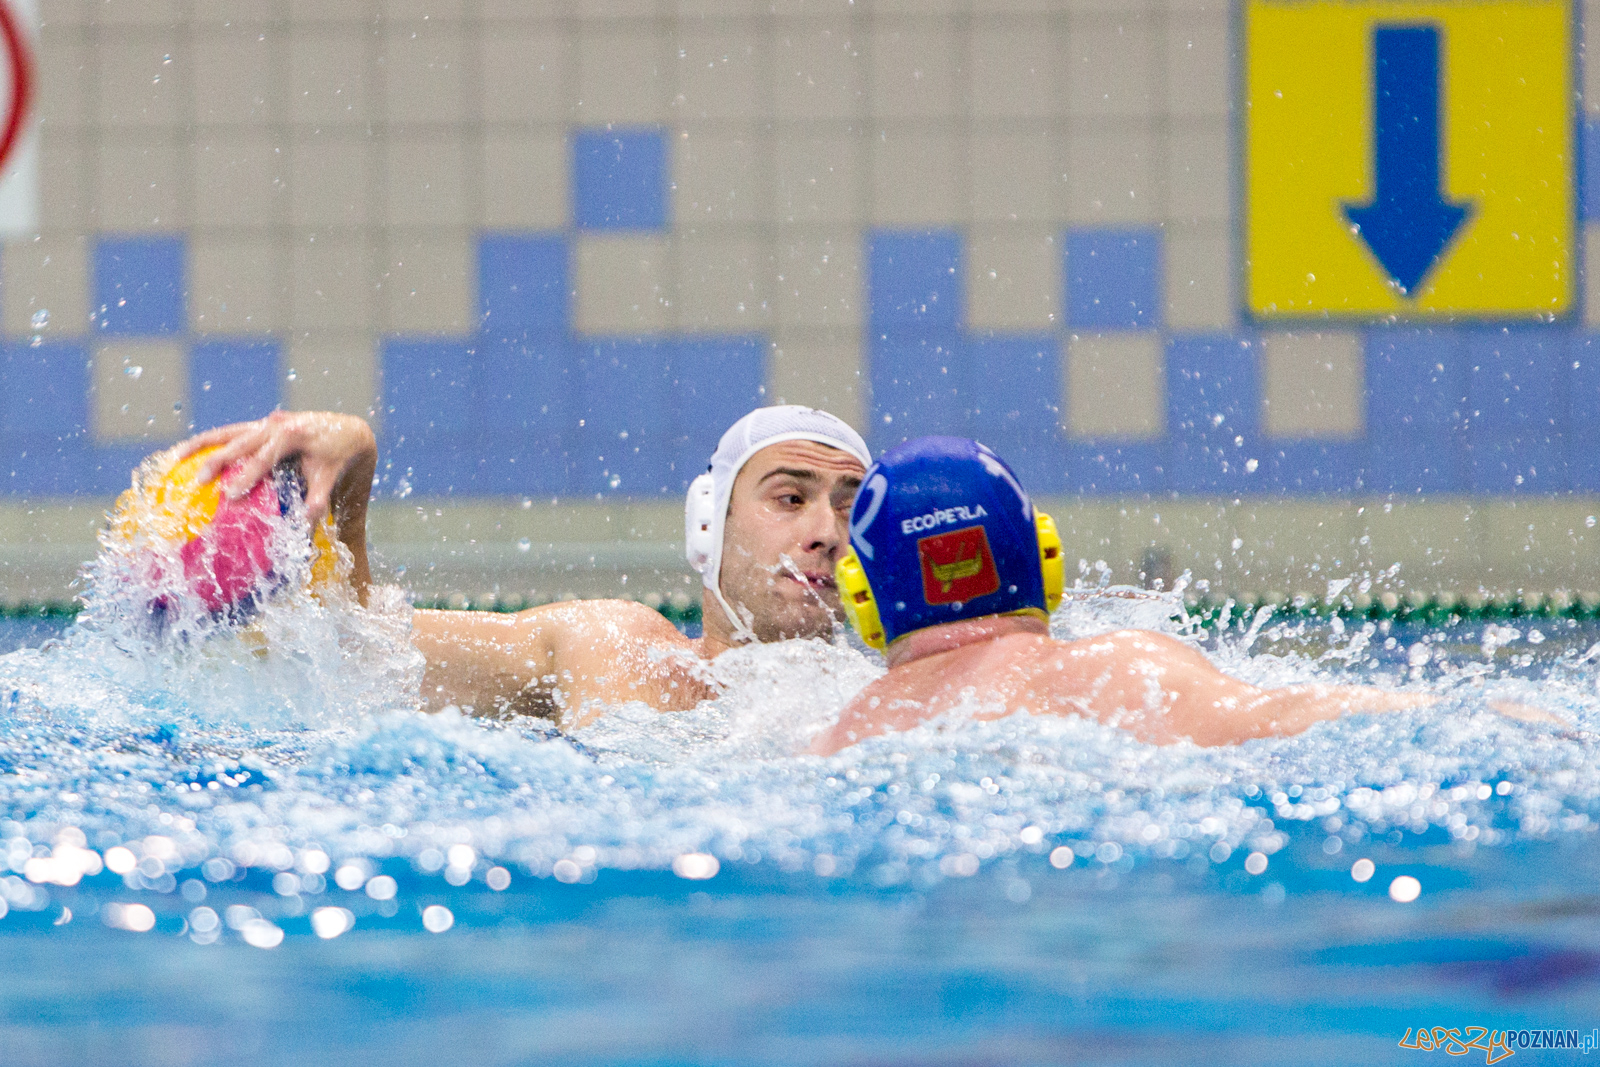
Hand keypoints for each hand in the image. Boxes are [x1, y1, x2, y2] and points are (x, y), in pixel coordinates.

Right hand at [177, 411, 375, 525]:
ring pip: (226, 431)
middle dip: (218, 460)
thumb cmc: (337, 458)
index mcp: (293, 434)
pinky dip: (205, 442)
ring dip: (200, 445)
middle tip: (200, 481)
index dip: (246, 475)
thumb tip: (307, 521)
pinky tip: (183, 455)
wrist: (345, 431)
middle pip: (240, 441)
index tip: (230, 495)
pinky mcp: (256, 426)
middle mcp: (274, 424)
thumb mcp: (331, 477)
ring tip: (175, 460)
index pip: (265, 457)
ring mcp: (262, 423)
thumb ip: (319, 498)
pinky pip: (226, 433)